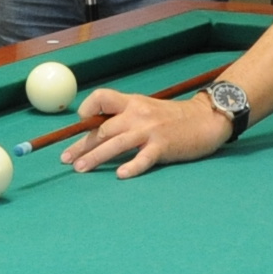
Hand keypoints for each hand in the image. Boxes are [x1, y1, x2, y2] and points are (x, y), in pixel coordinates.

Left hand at [60, 88, 232, 178]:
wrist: (206, 120)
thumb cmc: (173, 118)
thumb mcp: (147, 109)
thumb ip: (125, 116)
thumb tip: (97, 130)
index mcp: (132, 102)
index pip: (102, 98)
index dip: (88, 109)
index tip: (79, 124)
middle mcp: (137, 114)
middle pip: (103, 129)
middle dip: (82, 145)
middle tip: (66, 159)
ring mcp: (150, 130)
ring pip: (116, 143)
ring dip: (95, 157)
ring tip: (80, 169)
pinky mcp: (163, 146)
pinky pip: (143, 158)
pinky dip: (131, 167)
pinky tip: (120, 175)